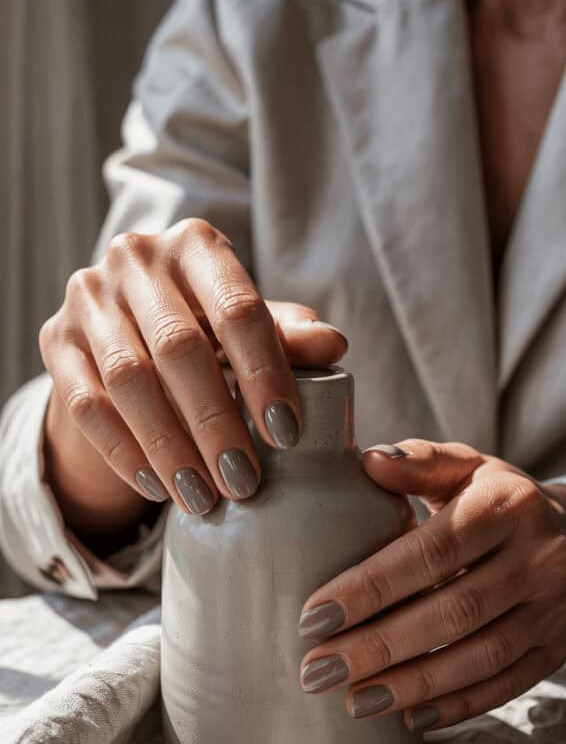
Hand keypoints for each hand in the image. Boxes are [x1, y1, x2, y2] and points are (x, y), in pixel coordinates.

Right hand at [40, 219, 346, 532]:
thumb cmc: (204, 331)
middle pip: (179, 347)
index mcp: (196, 245)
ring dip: (170, 447)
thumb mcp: (247, 330)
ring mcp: (87, 298)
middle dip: (216, 423)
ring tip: (204, 498)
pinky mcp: (54, 340)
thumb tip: (334, 346)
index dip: (266, 373)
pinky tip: (158, 488)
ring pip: (129, 380)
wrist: (124, 338)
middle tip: (244, 482)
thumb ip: (287, 336)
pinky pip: (87, 405)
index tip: (288, 435)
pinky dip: (126, 452)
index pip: (237, 309)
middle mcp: (135, 259)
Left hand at [299, 441, 565, 731]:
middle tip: (317, 671)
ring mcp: (554, 607)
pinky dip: (458, 705)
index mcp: (506, 506)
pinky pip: (507, 684)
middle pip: (454, 611)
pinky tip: (408, 718)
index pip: (431, 552)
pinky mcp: (558, 646)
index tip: (313, 617)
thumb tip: (368, 463)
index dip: (371, 587)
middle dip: (379, 647)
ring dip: (414, 684)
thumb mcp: (465, 466)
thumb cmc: (495, 496)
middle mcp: (539, 558)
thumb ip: (418, 462)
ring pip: (482, 656)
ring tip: (353, 702)